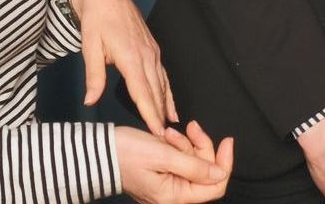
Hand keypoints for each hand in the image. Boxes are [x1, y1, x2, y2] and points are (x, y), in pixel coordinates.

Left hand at [72, 0, 177, 133]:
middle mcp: (146, 55)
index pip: (143, 92)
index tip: (158, 131)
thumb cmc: (96, 20)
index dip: (151, 113)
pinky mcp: (153, 49)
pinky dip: (168, 91)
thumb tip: (90, 101)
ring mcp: (152, 52)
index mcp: (130, 56)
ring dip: (167, 105)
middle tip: (167, 139)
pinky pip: (162, 74)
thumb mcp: (89, 47)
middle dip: (161, 116)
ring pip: (162, 83)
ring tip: (171, 126)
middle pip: (156, 91)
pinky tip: (170, 103)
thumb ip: (93, 76)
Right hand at [115, 121, 232, 203]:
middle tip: (191, 127)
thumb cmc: (127, 153)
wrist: (98, 152)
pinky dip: (179, 146)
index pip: (215, 187)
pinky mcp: (163, 175)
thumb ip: (194, 166)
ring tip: (170, 133)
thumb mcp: (164, 155)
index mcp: (174, 198)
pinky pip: (181, 161)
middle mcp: (173, 196)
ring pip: (194, 163)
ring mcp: (168, 186)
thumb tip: (221, 174)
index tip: (227, 140)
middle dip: (201, 147)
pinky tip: (167, 135)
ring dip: (187, 144)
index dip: (224, 163)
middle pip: (206, 173)